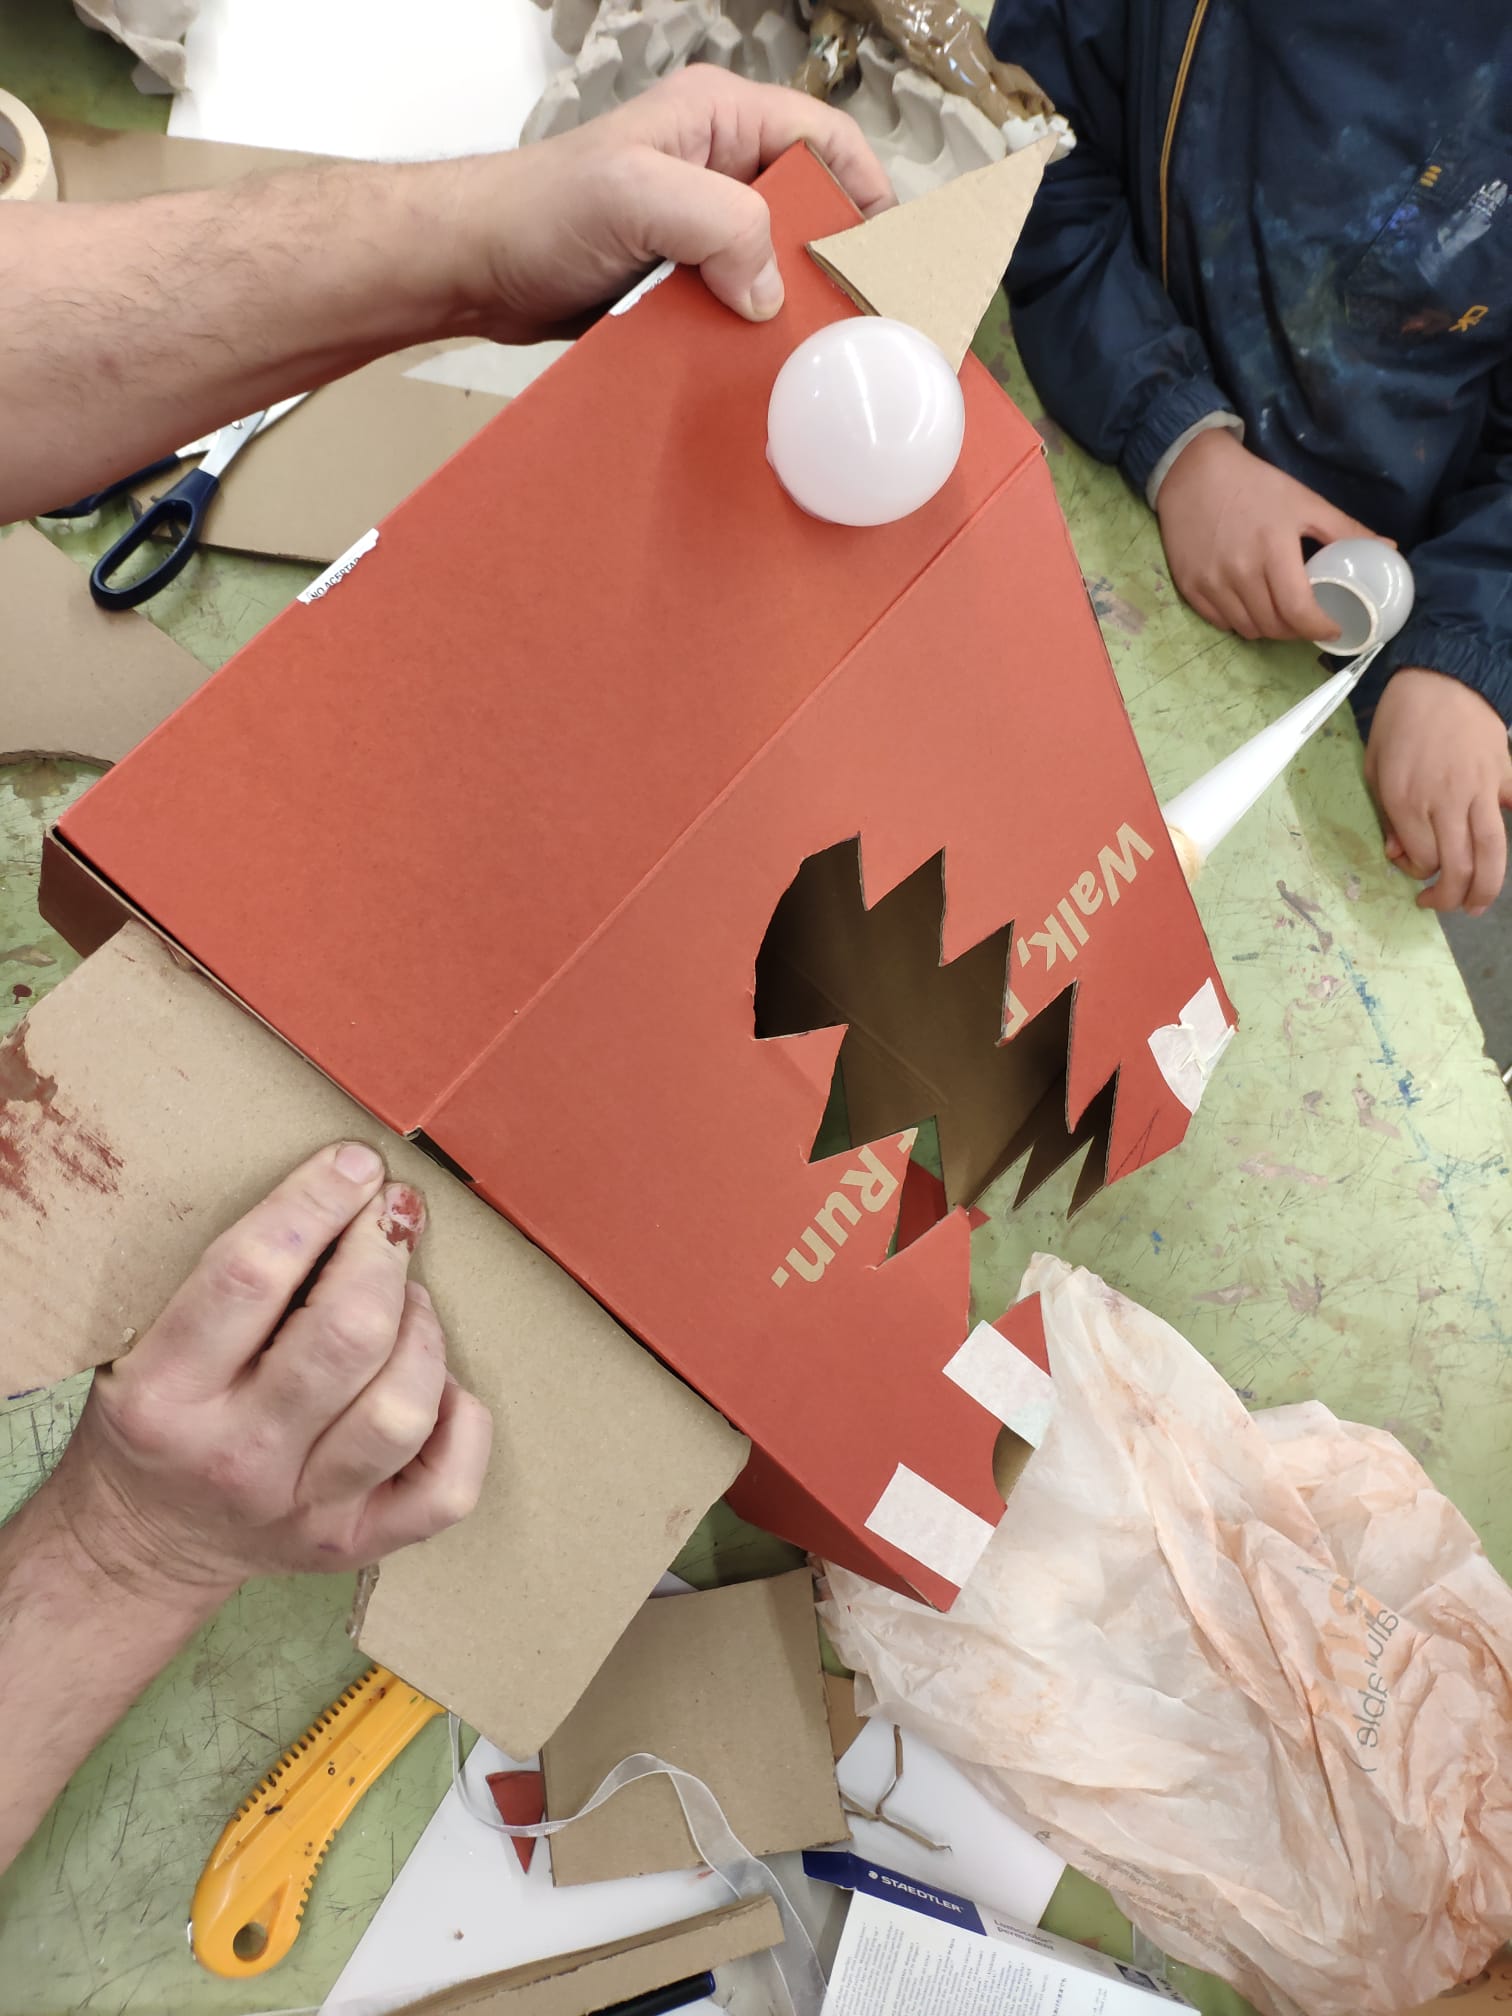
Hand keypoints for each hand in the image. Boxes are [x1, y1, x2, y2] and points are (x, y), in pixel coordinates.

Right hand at [43, 1143, 492, 1605]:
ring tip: (409, 1301)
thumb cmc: (160, 1416)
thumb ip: (228, 1279)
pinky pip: (447, 1486)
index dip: (315, 1202)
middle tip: (392, 1217)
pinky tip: (438, 1386)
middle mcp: (237, 1456)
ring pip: (402, 1408)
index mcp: (165, 1393)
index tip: (354, 1162)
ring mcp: (302, 1509)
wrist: (143, 1545)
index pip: (249, 1276)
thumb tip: (345, 1186)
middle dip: (383, 1253)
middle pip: (347, 1334)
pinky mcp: (354, 1544)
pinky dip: (462, 1421)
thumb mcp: (145, 1342)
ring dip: (423, 1330)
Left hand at [454, 67, 894, 339]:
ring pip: (775, 268)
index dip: (867, 193)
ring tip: (815, 349)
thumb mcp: (635, 195)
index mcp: (719, 118)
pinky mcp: (680, 281)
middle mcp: (717, 169)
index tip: (891, 253)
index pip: (826, 140)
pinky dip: (749, 338)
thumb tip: (770, 287)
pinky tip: (758, 364)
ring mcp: (699, 230)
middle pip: (810, 211)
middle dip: (832, 263)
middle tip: (859, 316)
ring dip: (790, 310)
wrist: (475, 268)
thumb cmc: (535, 211)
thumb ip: (718, 224)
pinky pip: (736, 308)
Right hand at [1156, 429, 1387, 641]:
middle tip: (1309, 620)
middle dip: (1297, 630)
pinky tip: (1251, 605)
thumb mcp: (1305, 502)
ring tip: (1281, 614)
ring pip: (1248, 629)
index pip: (1298, 611)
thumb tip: (1389, 548)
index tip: (1334, 629)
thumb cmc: (1255, 485)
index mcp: (1273, 550)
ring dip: (1269, 629)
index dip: (1320, 628)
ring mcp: (1211, 583)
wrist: (1194, 473)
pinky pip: (1221, 623)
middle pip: (1274, 626)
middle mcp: (1239, 573)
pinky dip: (1241, 622)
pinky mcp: (1190, 588)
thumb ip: (1346, 530)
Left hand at [1364, 669, 1511, 914]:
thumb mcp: (1375, 767)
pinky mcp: (1505, 775)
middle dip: (1451, 896)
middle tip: (1443, 904)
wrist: (1442, 678)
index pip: (1421, 858)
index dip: (1416, 872)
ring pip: (1491, 852)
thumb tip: (1398, 852)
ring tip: (1476, 905)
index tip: (1410, 864)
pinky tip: (1498, 853)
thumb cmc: (1400, 720)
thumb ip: (1387, 815)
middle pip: (1458, 866)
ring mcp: (1480, 789)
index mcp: (1406, 799)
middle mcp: (1445, 800)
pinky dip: (1509, 832)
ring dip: (1486, 887)